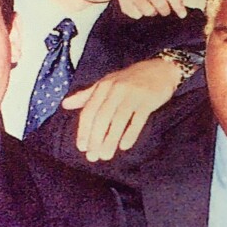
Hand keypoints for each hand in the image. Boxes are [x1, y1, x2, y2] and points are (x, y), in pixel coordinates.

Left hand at [61, 58, 182, 160]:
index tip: (82, 147)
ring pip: (118, 121)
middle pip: (102, 117)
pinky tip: (124, 146)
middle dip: (96, 139)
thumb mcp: (106, 83)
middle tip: (93, 156)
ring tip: (106, 156)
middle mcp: (116, 90)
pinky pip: (138, 120)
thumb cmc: (130, 79)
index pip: (89, 111)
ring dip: (110, 140)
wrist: (161, 69)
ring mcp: (132, 95)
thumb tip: (65, 104)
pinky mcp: (148, 100)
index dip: (84, 130)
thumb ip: (86, 95)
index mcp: (103, 86)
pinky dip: (131, 133)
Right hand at [117, 0, 186, 19]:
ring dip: (150, 13)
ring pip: (148, 11)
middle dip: (164, 11)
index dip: (178, 5)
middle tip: (163, 11)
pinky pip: (136, 15)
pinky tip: (138, 8)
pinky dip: (139, 14)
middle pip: (161, 5)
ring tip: (148, 7)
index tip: (182, 14)